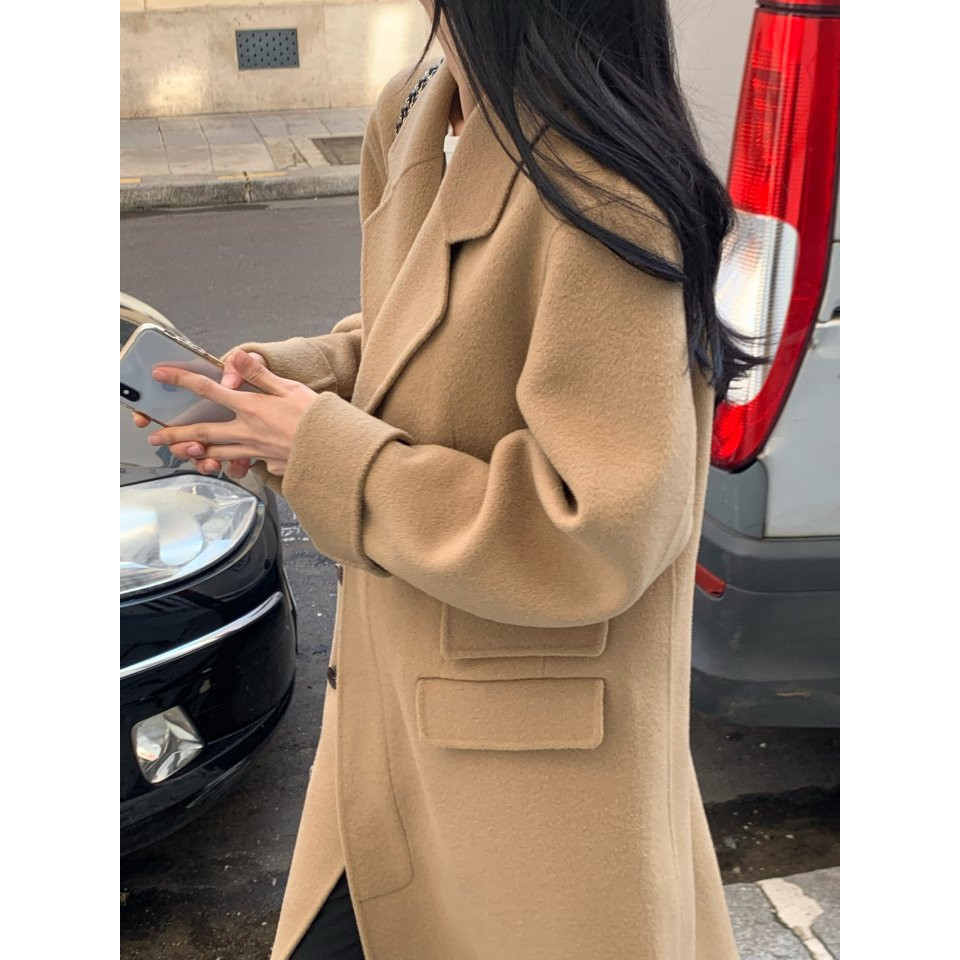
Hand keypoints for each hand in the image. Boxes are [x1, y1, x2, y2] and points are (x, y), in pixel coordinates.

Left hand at [146, 350, 317, 476]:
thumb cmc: (318, 418)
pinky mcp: (268, 463)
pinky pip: (243, 464)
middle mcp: (248, 431)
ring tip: (179, 453)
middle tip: (156, 435)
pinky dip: (229, 464)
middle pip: (204, 432)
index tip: (163, 375)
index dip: (182, 380)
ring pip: (217, 453)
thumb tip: (236, 356)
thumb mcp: (290, 387)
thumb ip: (259, 373)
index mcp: (251, 408)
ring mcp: (256, 450)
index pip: (209, 390)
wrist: (336, 450)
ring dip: (194, 453)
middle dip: (176, 433)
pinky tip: (224, 464)